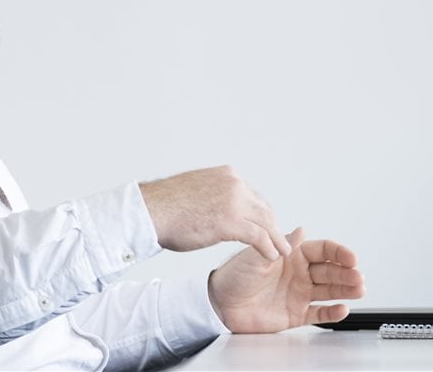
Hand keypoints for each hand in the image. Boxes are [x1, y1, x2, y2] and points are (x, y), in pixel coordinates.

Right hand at [139, 165, 291, 260]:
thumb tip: (217, 208)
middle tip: (278, 239)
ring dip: (276, 238)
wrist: (151, 212)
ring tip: (282, 251)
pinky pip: (259, 236)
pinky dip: (268, 247)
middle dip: (271, 225)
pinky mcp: (232, 221)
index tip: (264, 225)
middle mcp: (234, 184)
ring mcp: (234, 201)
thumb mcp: (196, 192)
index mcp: (226, 175)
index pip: (252, 195)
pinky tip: (271, 256)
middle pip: (263, 207)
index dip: (260, 213)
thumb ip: (212, 196)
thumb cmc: (165, 207)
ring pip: (266, 221)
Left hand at [207, 227, 364, 332]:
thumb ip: (280, 245)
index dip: (338, 253)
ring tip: (359, 289)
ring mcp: (299, 294)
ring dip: (346, 289)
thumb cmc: (235, 275)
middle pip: (330, 271)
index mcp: (292, 255)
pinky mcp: (296, 314)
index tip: (350, 257)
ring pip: (330, 291)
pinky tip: (343, 308)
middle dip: (347, 272)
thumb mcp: (256, 255)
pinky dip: (332, 312)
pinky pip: (319, 313)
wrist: (220, 303)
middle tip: (358, 276)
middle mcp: (299, 273)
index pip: (322, 251)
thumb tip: (301, 230)